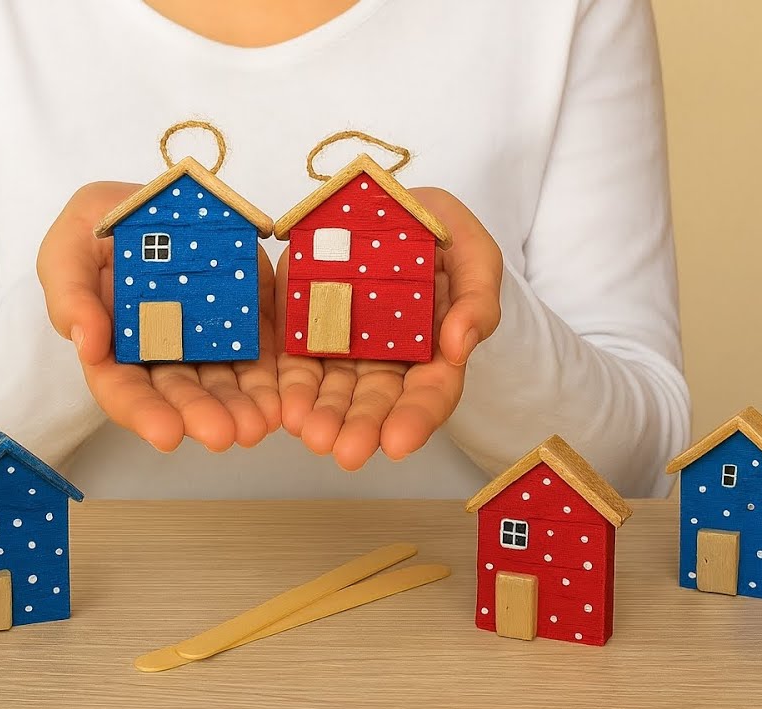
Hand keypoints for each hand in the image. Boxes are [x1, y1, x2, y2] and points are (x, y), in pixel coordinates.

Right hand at [37, 182, 280, 452]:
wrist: (151, 202)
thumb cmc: (97, 231)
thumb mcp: (67, 250)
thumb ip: (70, 296)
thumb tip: (88, 345)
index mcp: (114, 350)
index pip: (124, 390)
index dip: (144, 413)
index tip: (166, 434)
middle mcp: (162, 356)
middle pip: (181, 395)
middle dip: (202, 416)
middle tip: (224, 435)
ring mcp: (206, 340)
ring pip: (225, 384)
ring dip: (241, 408)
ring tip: (259, 424)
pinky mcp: (244, 320)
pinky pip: (261, 354)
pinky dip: (272, 380)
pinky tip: (283, 398)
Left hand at [275, 188, 502, 469]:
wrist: (389, 204)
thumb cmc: (440, 232)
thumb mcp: (474, 253)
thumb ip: (478, 299)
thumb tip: (459, 346)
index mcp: (434, 350)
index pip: (431, 392)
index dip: (417, 418)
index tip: (399, 443)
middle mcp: (387, 359)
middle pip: (377, 401)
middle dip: (361, 428)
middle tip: (345, 452)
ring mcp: (344, 345)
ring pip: (334, 391)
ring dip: (322, 416)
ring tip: (309, 434)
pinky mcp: (305, 327)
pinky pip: (296, 362)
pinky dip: (290, 387)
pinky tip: (283, 407)